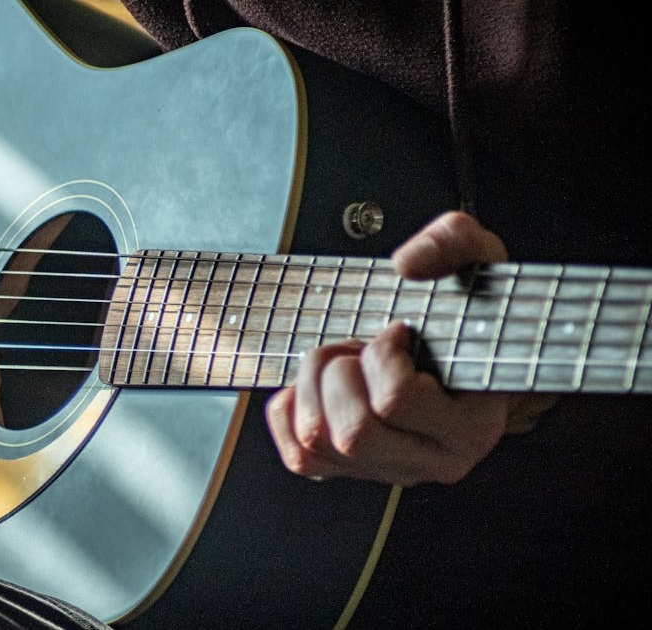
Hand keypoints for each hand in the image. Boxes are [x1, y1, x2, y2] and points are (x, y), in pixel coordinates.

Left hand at [265, 211, 556, 485]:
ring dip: (311, 387)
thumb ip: (451, 244)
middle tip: (355, 346)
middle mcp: (430, 460)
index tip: (396, 331)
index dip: (382, 355)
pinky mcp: (347, 470)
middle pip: (352, 431)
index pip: (396, 401)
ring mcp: (386, 470)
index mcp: (470, 426)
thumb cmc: (470, 317)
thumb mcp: (478, 264)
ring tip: (339, 363)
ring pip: (318, 442)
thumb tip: (406, 264)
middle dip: (337, 372)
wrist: (467, 354)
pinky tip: (315, 387)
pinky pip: (297, 455)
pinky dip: (290, 412)